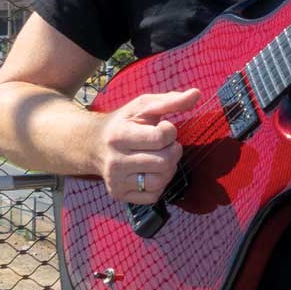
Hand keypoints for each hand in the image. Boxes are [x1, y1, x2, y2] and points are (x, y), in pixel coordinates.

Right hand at [91, 88, 199, 204]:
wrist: (93, 144)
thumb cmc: (124, 122)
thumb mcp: (143, 106)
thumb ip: (171, 100)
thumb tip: (197, 94)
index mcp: (119, 136)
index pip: (160, 138)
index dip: (170, 131)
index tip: (162, 127)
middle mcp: (115, 161)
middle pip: (164, 162)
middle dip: (173, 150)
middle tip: (165, 145)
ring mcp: (116, 181)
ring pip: (160, 181)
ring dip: (169, 168)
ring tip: (160, 157)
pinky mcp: (120, 195)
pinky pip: (154, 195)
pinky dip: (160, 183)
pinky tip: (152, 171)